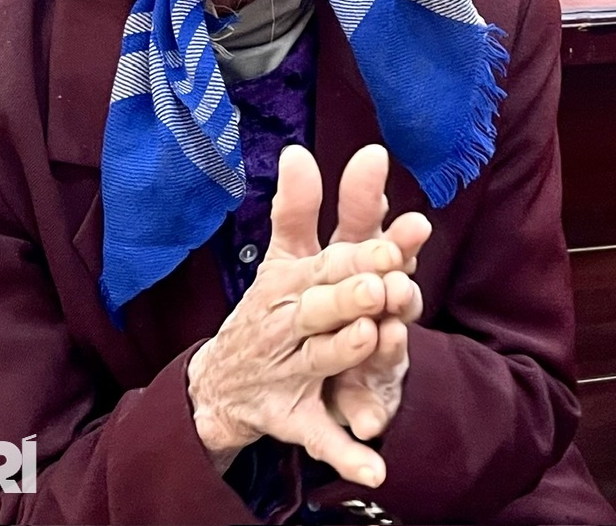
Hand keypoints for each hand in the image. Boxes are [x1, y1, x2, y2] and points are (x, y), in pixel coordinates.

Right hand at [185, 147, 423, 486]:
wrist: (219, 386)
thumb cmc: (270, 309)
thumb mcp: (282, 258)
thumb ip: (297, 207)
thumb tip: (297, 150)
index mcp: (292, 281)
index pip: (329, 260)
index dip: (361, 249)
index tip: (396, 235)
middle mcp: (288, 324)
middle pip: (321, 307)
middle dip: (348, 294)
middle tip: (380, 282)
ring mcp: (289, 373)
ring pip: (320, 361)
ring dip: (344, 353)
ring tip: (374, 339)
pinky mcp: (292, 418)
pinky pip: (322, 437)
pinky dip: (348, 453)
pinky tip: (379, 464)